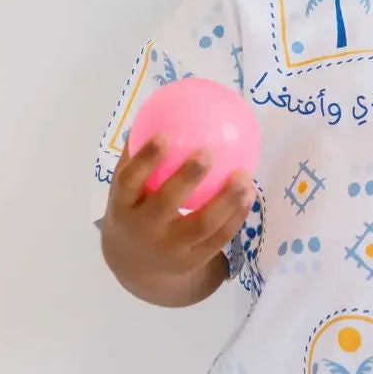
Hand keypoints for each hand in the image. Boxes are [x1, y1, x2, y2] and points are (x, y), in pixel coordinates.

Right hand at [102, 138, 255, 296]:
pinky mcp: (194, 261)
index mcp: (123, 207)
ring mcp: (170, 249)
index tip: (166, 135)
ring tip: (243, 175)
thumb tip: (158, 109)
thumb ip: (137, 156)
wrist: (136, 264)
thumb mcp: (126, 189)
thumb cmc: (134, 210)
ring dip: (225, 200)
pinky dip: (236, 216)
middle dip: (186, 178)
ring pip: (201, 225)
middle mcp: (144, 230)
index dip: (146, 159)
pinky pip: (219, 238)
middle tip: (207, 152)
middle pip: (166, 204)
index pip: (130, 182)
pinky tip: (249, 193)